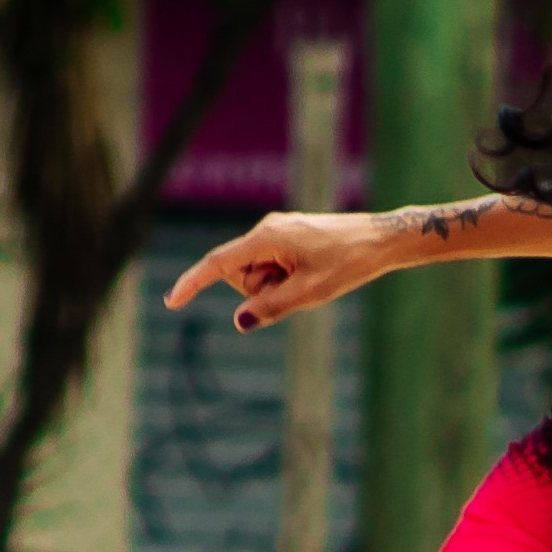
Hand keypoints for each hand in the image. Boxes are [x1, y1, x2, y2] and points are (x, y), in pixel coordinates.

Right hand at [163, 213, 386, 332]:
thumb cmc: (348, 264)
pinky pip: (273, 267)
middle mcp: (266, 230)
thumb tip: (240, 321)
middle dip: (259, 290)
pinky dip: (285, 279)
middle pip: (238, 274)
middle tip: (299, 288)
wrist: (381, 241)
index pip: (218, 263)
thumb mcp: (311, 293)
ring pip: (257, 274)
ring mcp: (277, 233)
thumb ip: (272, 307)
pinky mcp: (287, 238)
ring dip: (276, 286)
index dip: (193, 283)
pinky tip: (312, 275)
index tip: (171, 301)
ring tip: (310, 279)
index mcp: (266, 238)